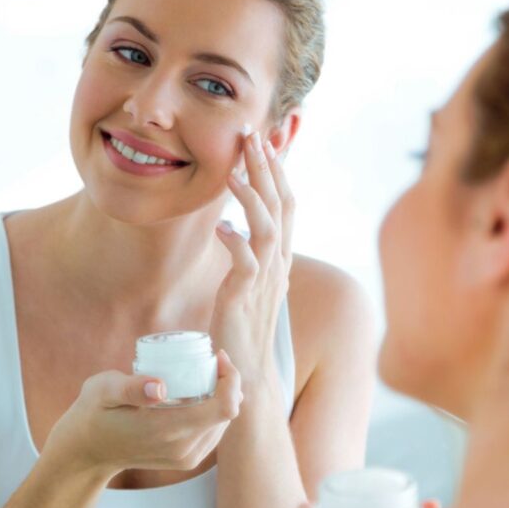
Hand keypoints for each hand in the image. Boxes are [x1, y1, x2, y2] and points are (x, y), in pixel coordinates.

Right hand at [42, 350, 242, 476]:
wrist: (86, 451)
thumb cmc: (93, 413)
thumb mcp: (102, 391)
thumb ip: (130, 388)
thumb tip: (160, 387)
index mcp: (168, 431)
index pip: (224, 408)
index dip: (231, 378)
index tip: (217, 356)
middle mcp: (183, 449)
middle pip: (229, 412)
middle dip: (227, 382)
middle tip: (209, 359)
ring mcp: (187, 458)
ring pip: (224, 421)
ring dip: (221, 394)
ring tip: (204, 372)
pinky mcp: (187, 459)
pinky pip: (214, 430)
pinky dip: (213, 408)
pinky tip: (200, 392)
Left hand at [211, 131, 293, 382]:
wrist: (248, 371)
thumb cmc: (244, 326)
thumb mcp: (251, 283)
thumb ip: (250, 255)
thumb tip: (237, 230)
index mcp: (279, 256)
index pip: (285, 204)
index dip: (276, 171)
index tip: (264, 142)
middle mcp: (278, 263)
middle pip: (279, 206)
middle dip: (267, 168)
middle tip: (252, 135)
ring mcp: (264, 280)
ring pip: (266, 227)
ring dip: (252, 196)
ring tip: (235, 170)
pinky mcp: (244, 297)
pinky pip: (245, 263)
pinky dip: (236, 242)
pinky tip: (223, 227)